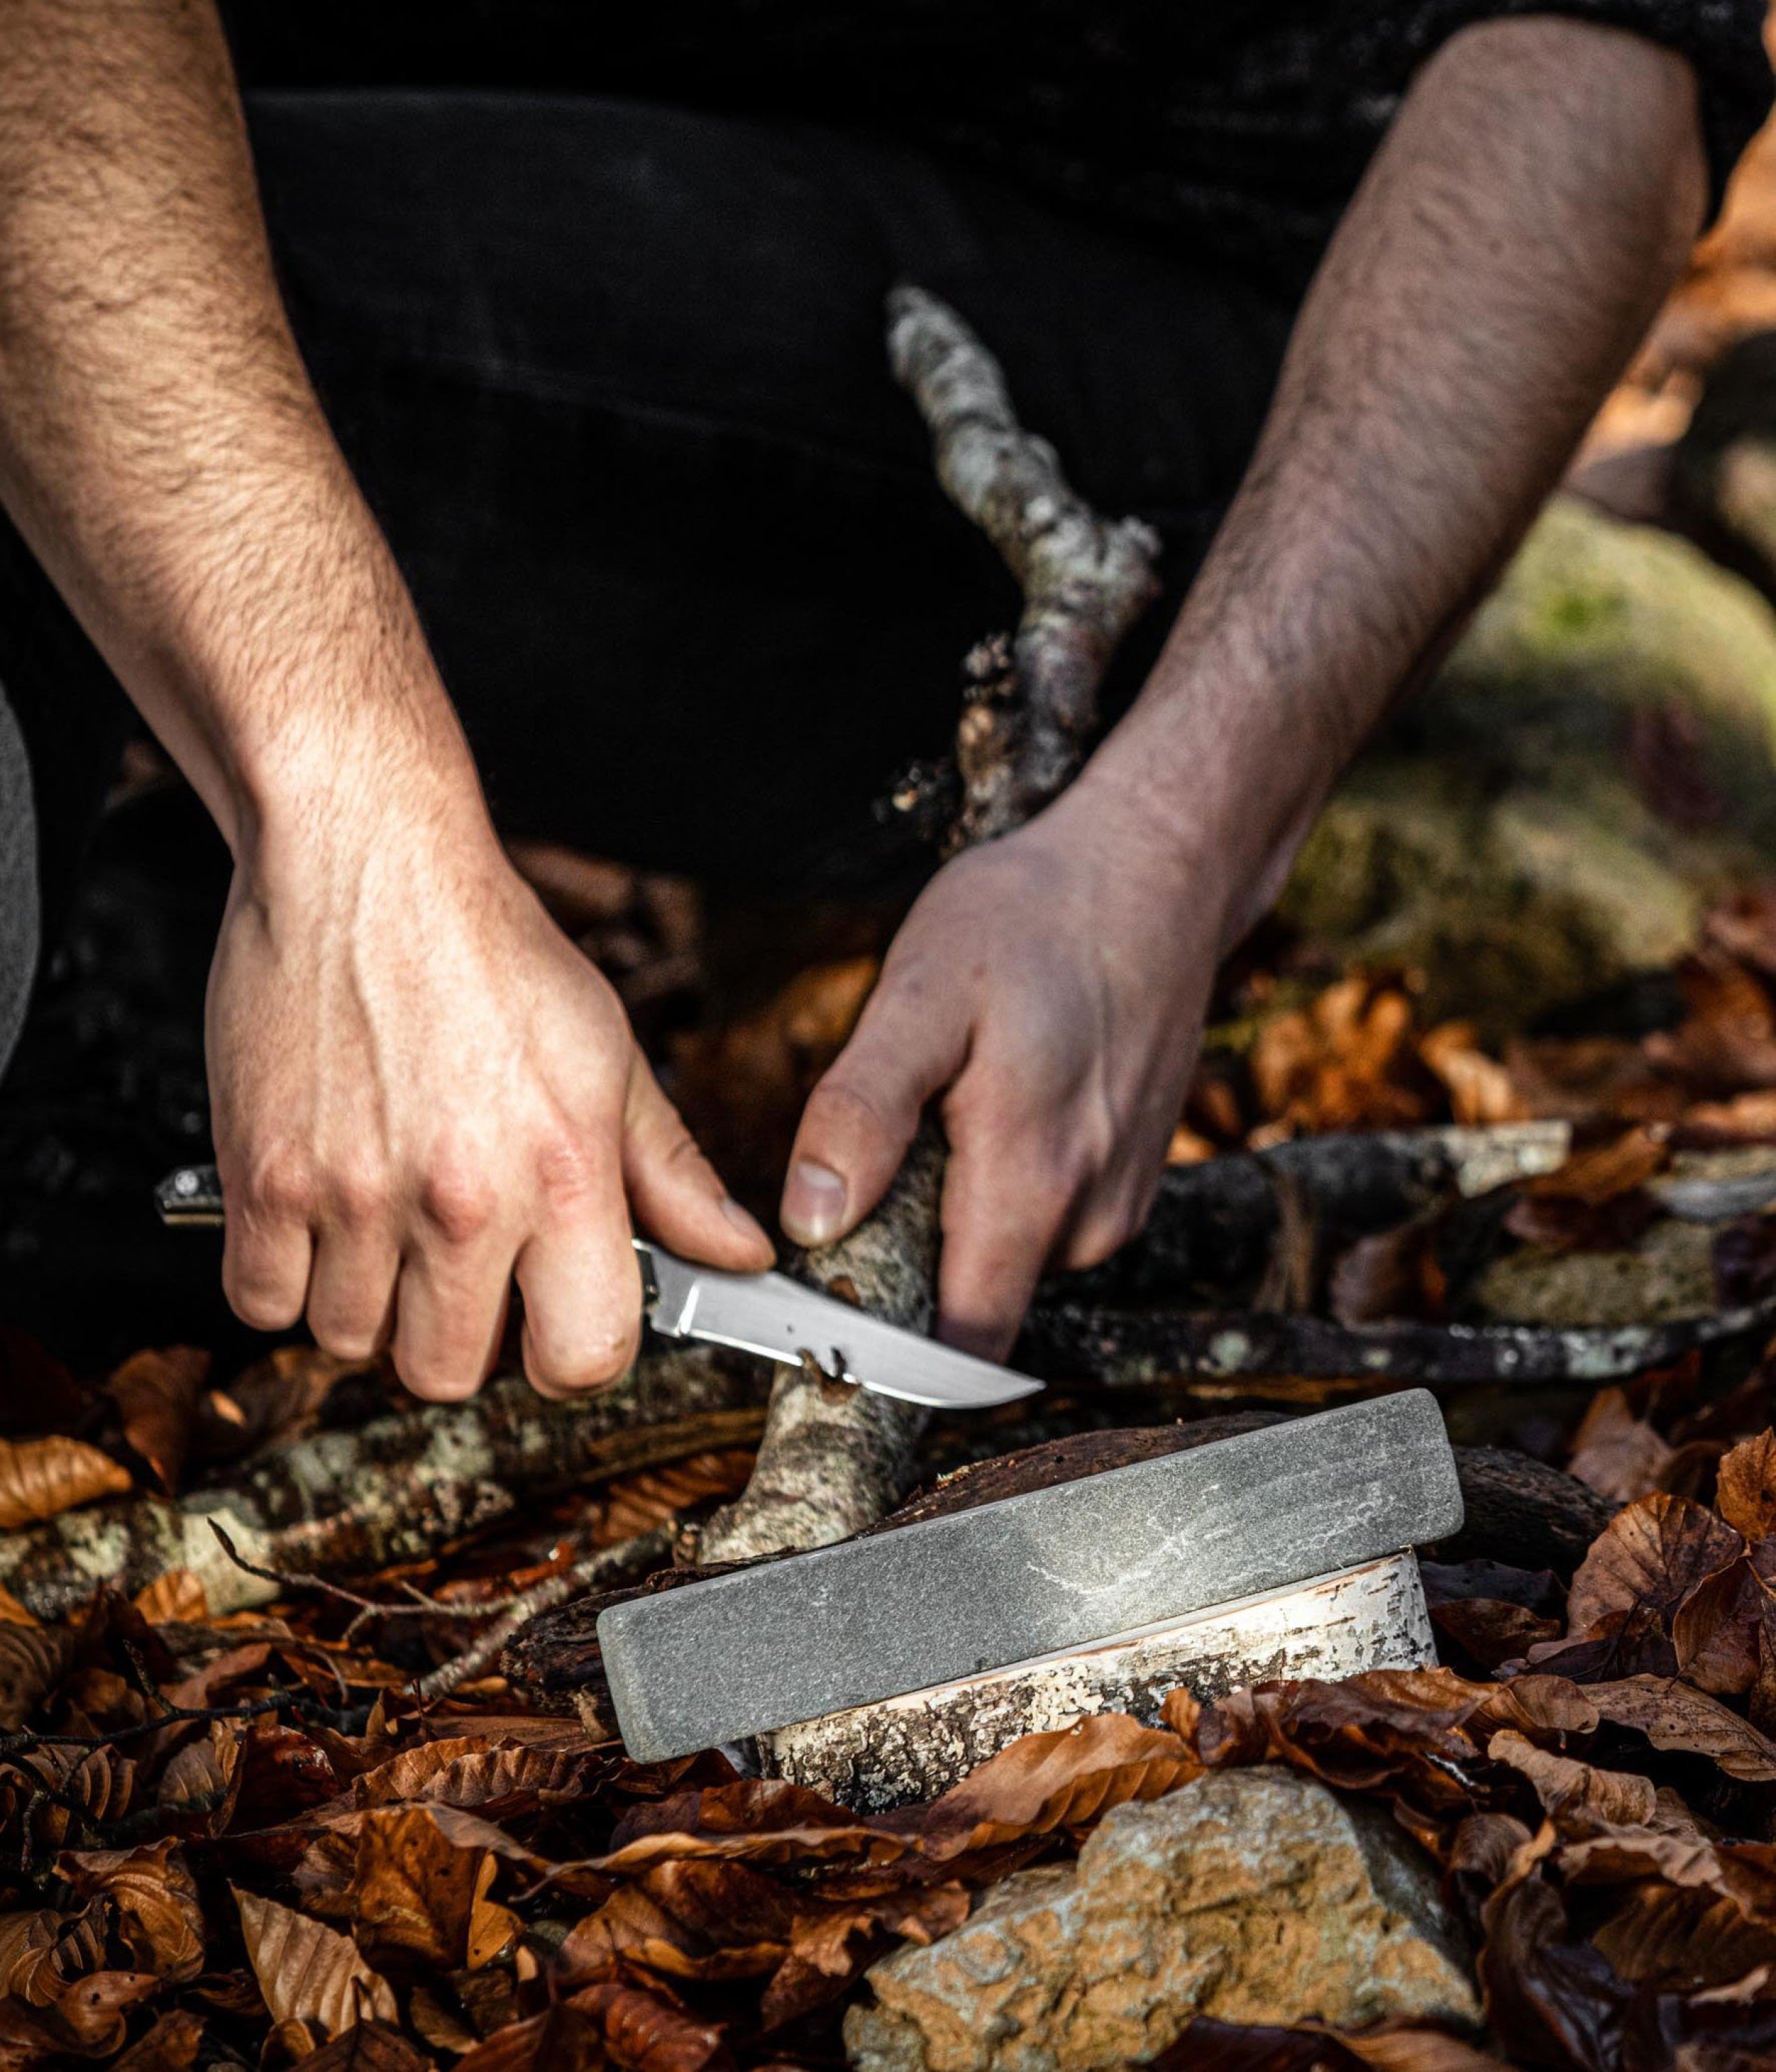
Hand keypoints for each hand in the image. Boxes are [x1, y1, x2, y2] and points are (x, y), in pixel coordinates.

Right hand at [206, 775, 771, 1400]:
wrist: (366, 862)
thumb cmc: (490, 949)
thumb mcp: (609, 1055)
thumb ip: (672, 1175)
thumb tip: (738, 1253)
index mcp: (564, 1172)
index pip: (585, 1357)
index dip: (572, 1354)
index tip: (553, 1322)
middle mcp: (462, 1198)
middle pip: (450, 1373)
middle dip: (461, 1335)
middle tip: (462, 1266)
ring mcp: (354, 1195)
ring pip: (352, 1344)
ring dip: (370, 1303)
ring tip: (389, 1221)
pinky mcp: (262, 1178)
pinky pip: (264, 1305)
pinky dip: (287, 1278)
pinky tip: (325, 1214)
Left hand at [779, 777, 1222, 1358]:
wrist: (1155, 873)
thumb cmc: (1031, 919)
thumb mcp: (919, 994)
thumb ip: (863, 1113)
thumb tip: (812, 1224)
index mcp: (1029, 1182)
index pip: (956, 1347)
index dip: (885, 1360)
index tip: (824, 1326)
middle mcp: (1088, 1216)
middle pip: (973, 1309)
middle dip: (908, 1270)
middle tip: (870, 1173)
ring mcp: (1118, 1203)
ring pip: (1006, 1265)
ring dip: (954, 1221)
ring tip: (943, 1118)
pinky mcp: (1130, 1182)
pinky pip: (1044, 1226)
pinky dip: (1000, 1191)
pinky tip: (992, 1110)